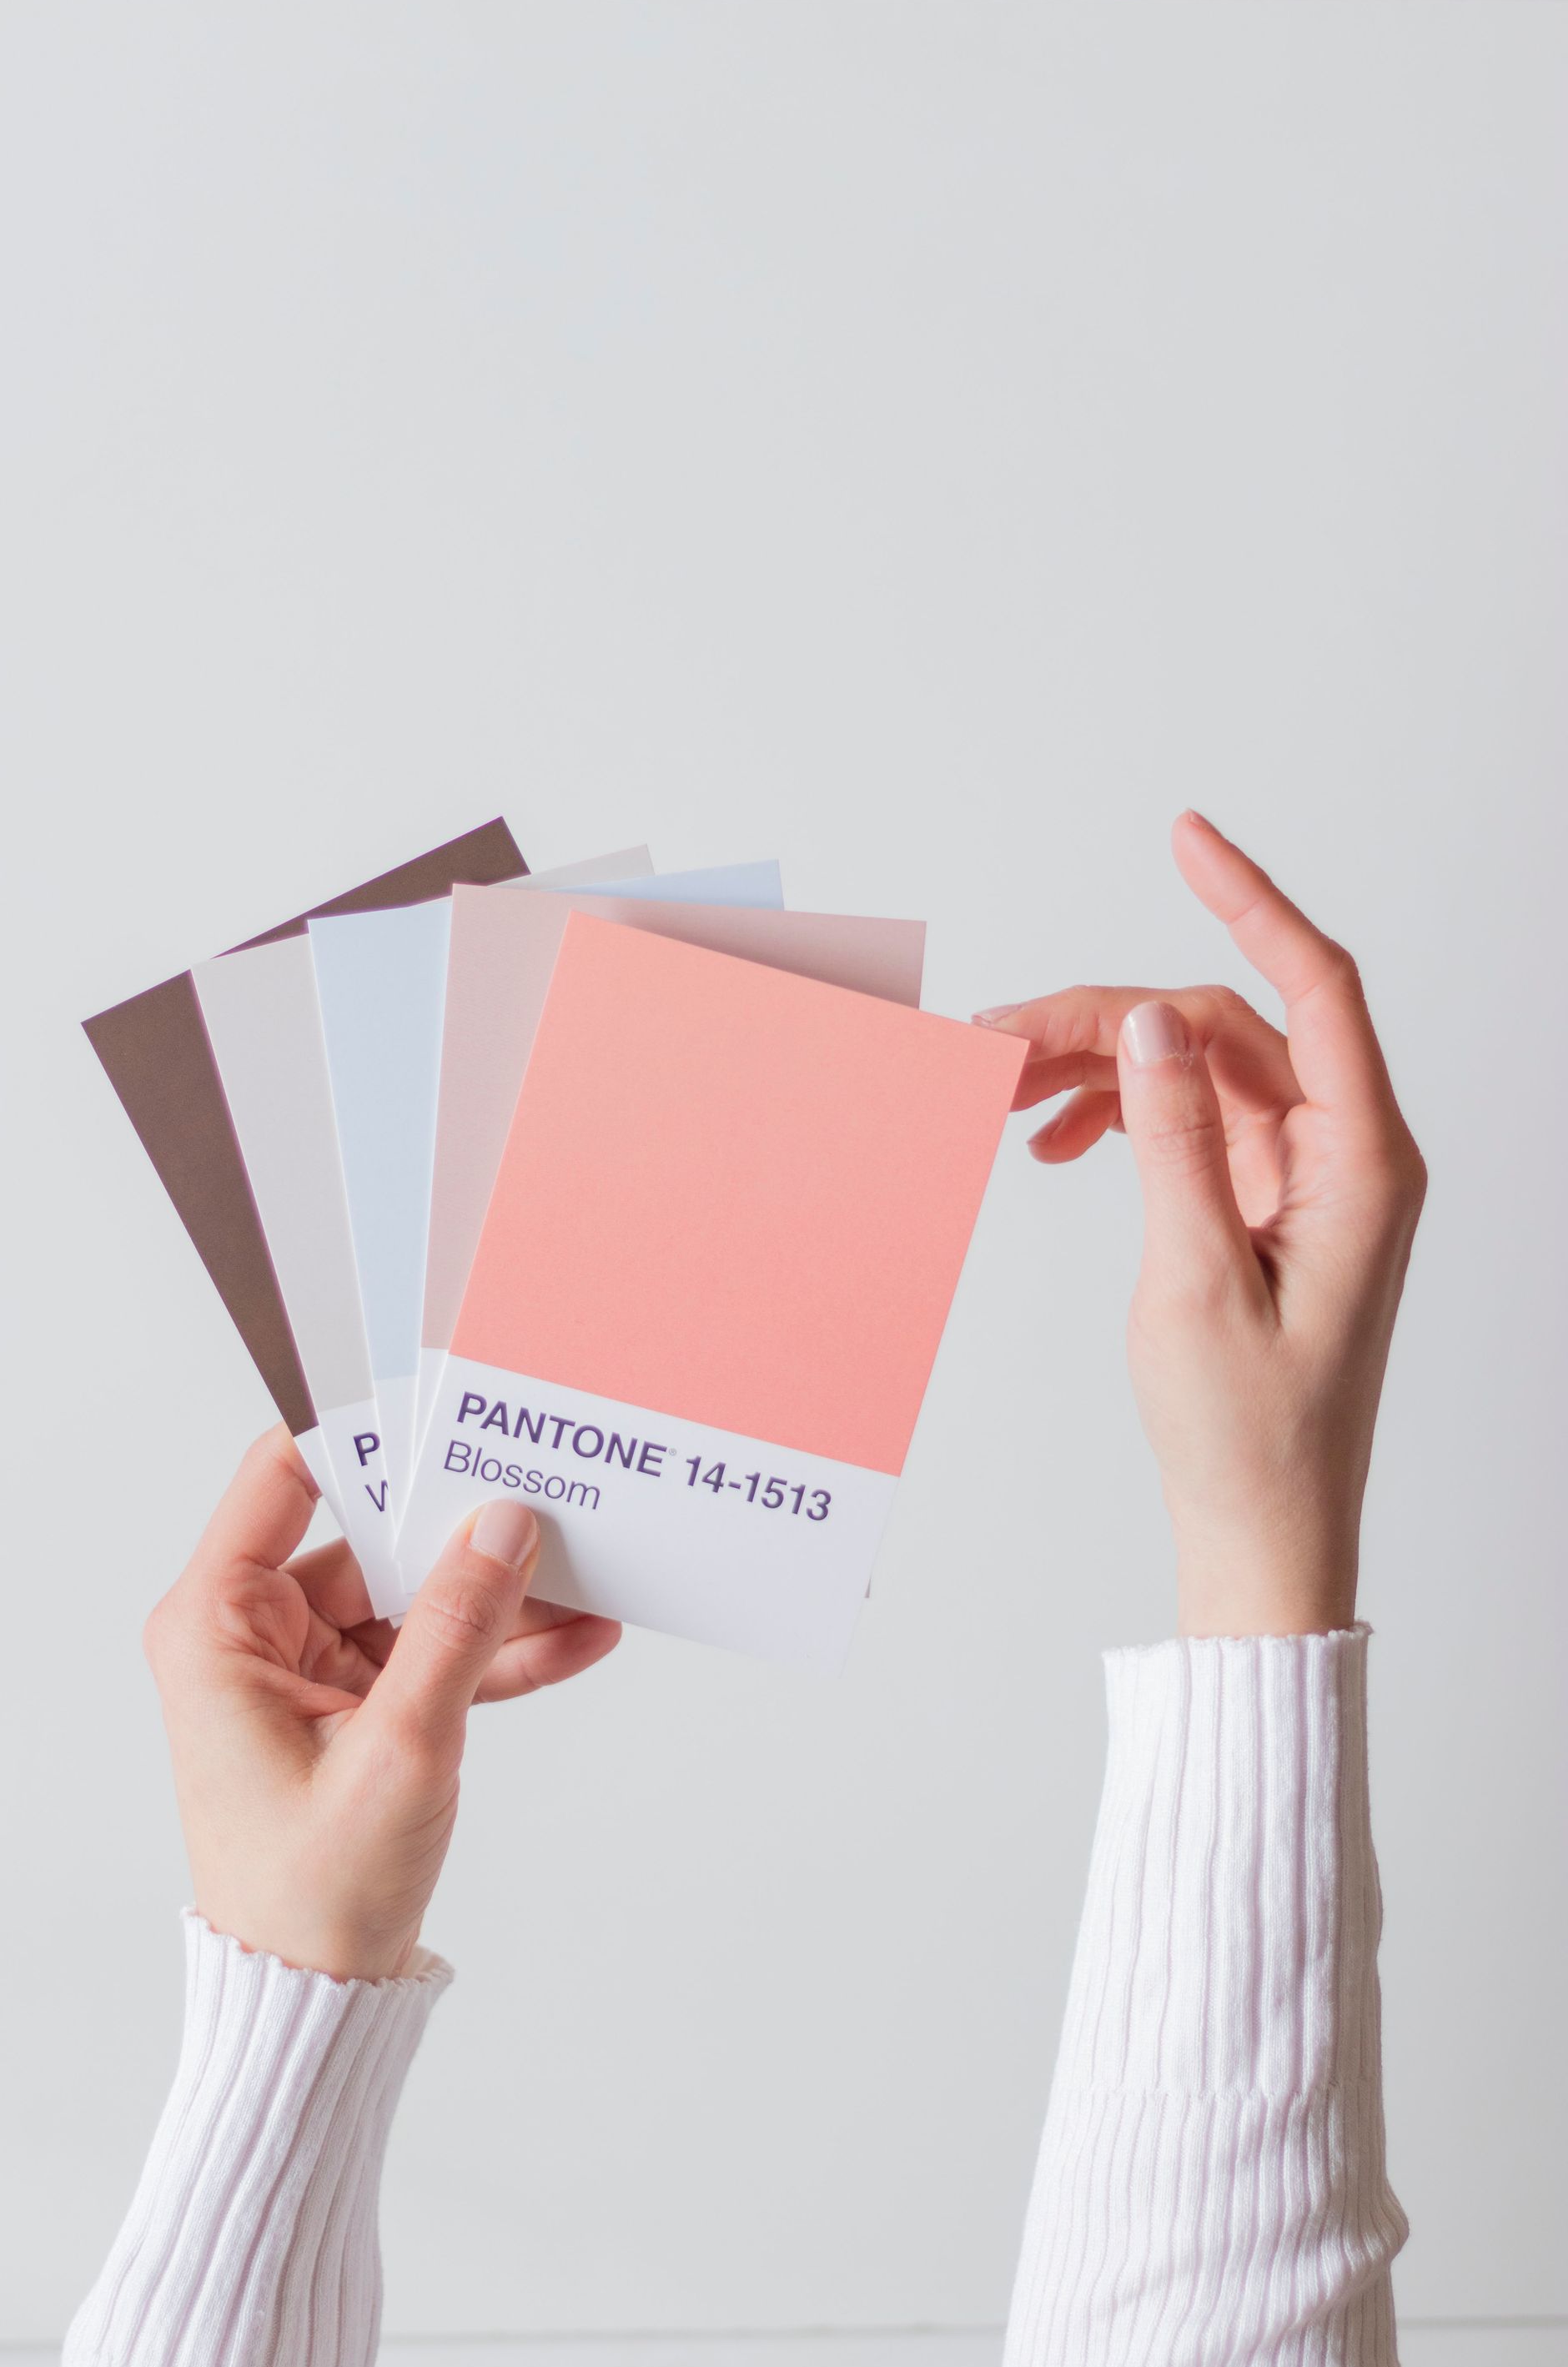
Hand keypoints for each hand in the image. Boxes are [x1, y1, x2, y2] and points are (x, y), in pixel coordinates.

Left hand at [144, 1433, 620, 1977]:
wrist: (317, 2002)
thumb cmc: (313, 1892)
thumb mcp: (401, 1748)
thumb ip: (459, 1628)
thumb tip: (505, 1523)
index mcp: (219, 1625)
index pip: (284, 1476)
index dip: (362, 1431)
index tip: (447, 1401)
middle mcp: (253, 1634)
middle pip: (371, 1534)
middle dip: (466, 1522)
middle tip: (549, 1487)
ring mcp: (309, 1671)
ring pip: (417, 1595)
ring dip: (502, 1595)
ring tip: (593, 1570)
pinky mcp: (357, 1708)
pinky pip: (435, 1653)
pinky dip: (500, 1651)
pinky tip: (581, 1635)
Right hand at [977, 811, 1424, 1637]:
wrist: (1263, 1531)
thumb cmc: (1248, 1433)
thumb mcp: (1196, 1280)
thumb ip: (1174, 1139)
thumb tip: (1147, 1018)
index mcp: (1365, 1164)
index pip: (1316, 986)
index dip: (1250, 896)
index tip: (1184, 836)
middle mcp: (1348, 1156)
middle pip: (1225, 1026)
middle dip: (1113, 1016)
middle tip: (1000, 1039)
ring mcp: (1309, 1180)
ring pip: (1200, 1069)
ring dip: (1105, 1067)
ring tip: (1005, 1095)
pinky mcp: (1270, 1208)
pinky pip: (1194, 1122)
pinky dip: (1123, 1118)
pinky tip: (1053, 1144)